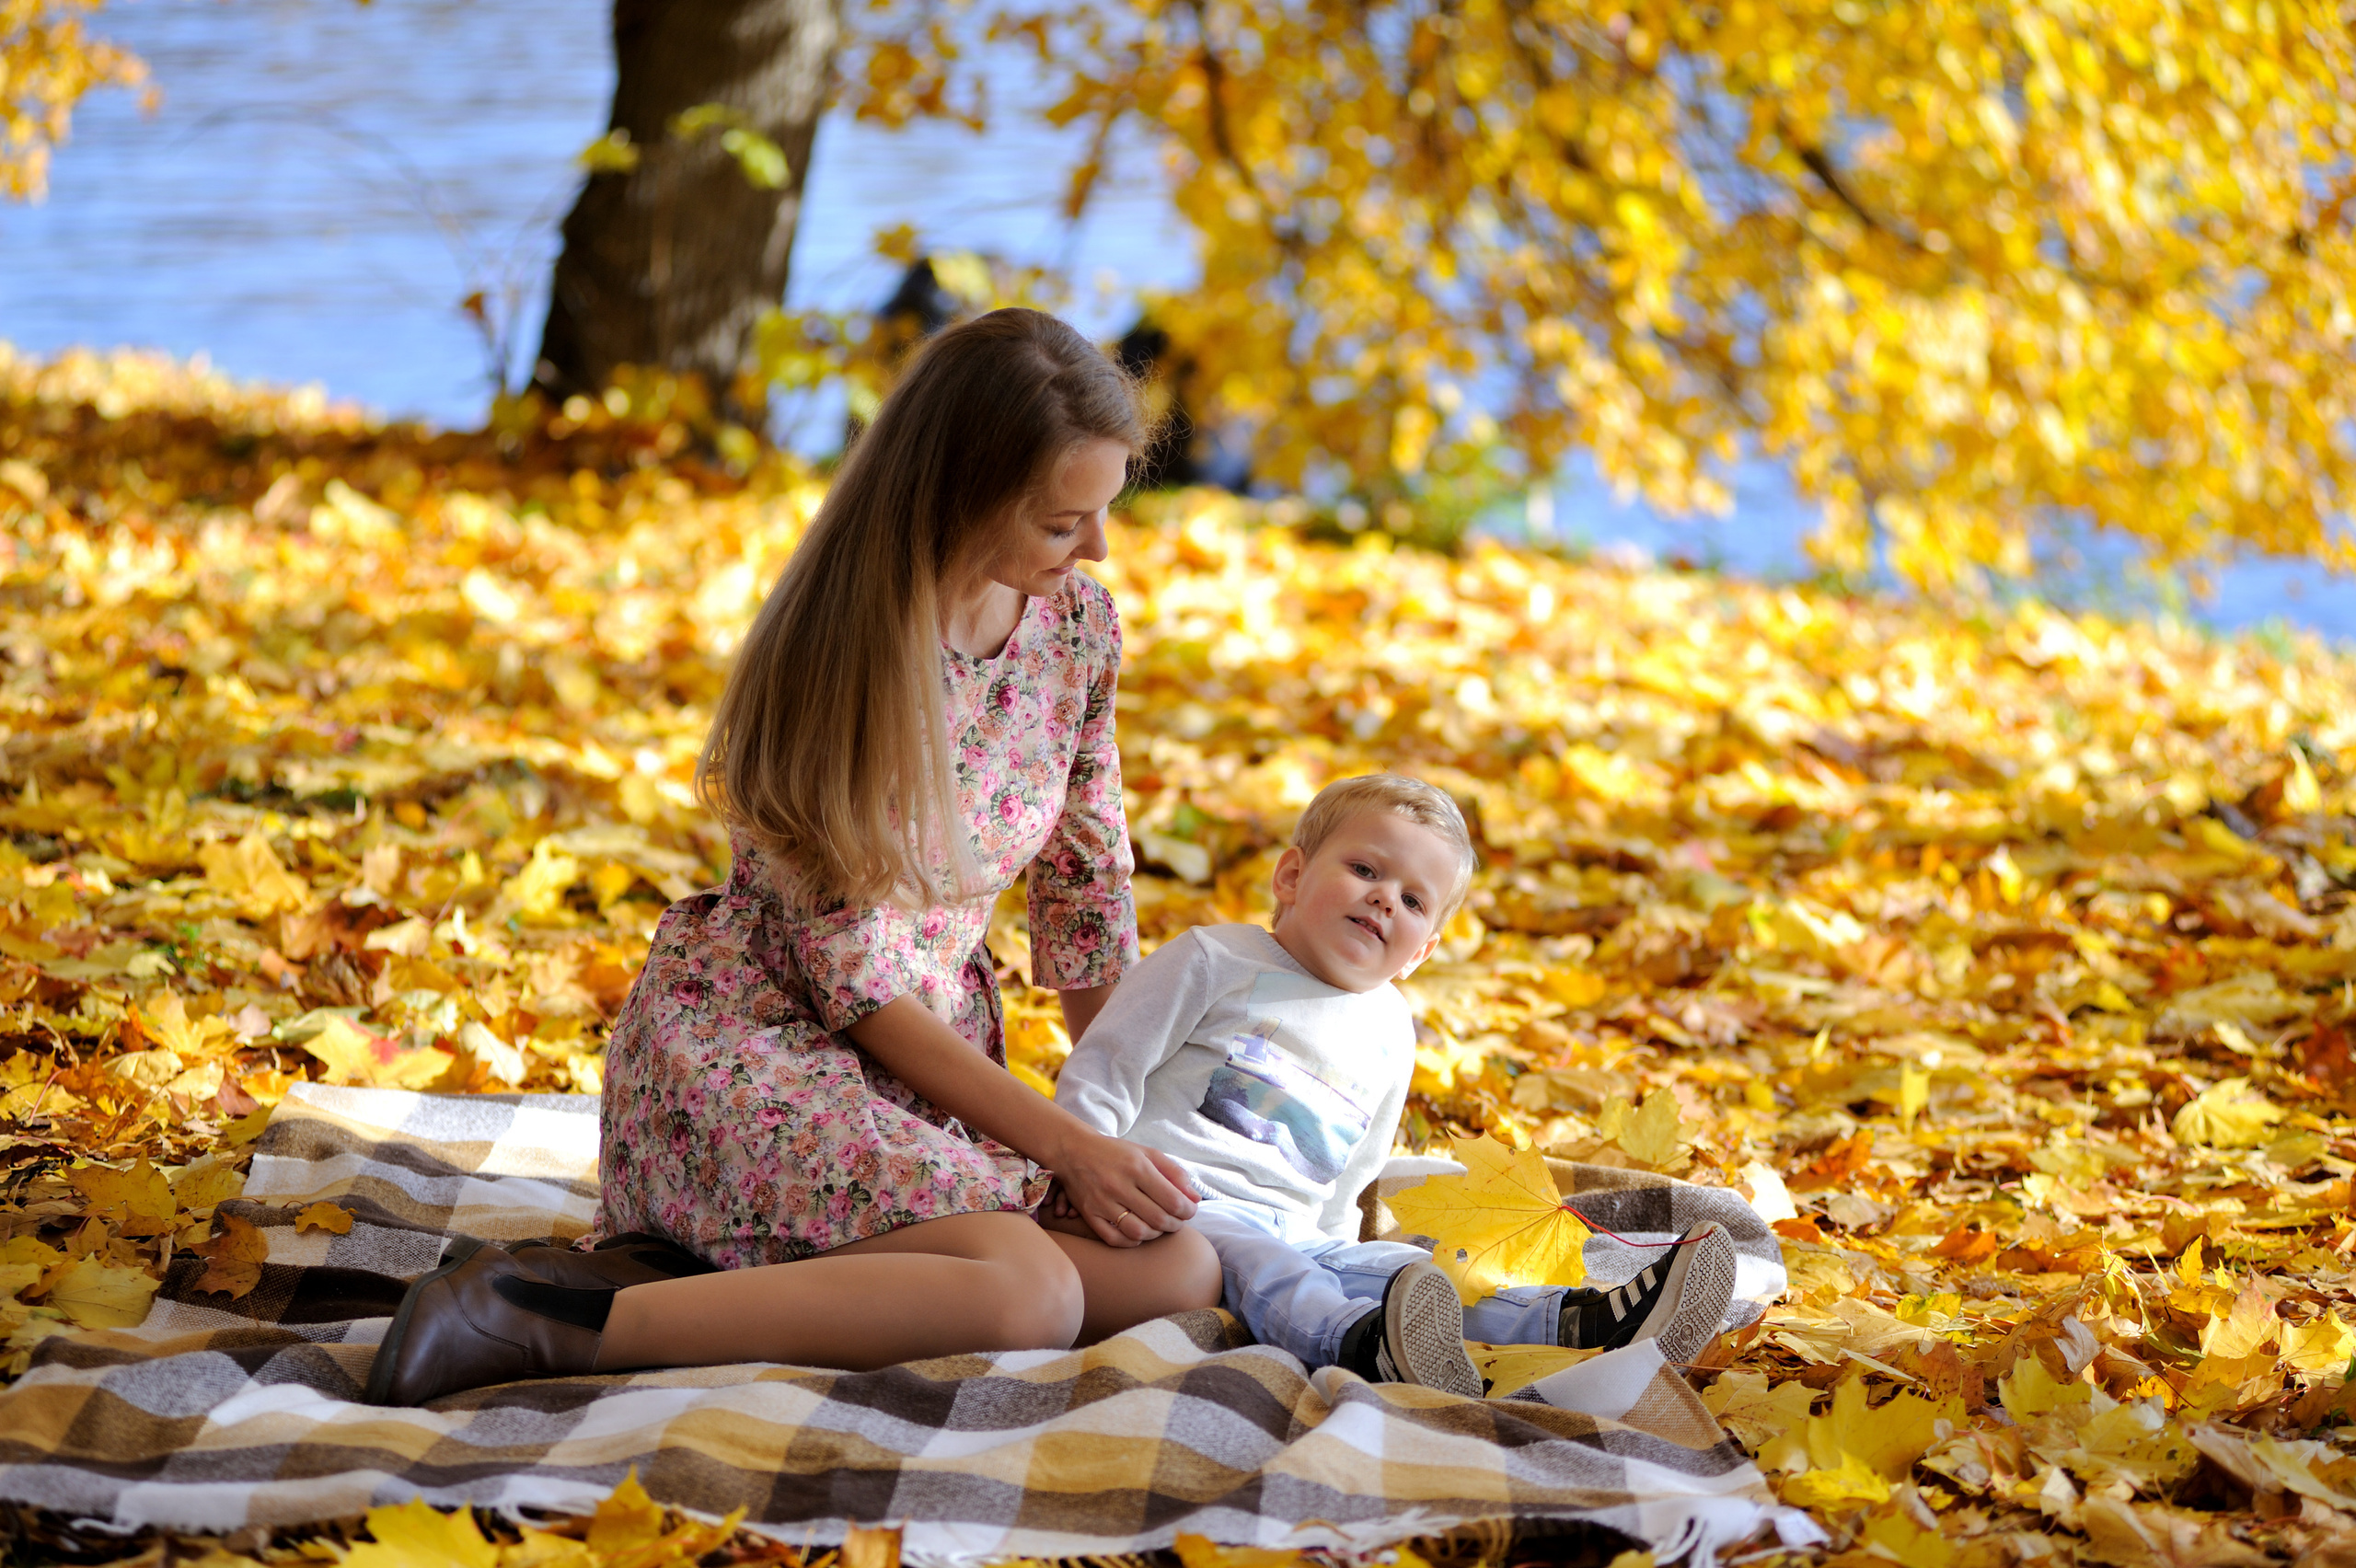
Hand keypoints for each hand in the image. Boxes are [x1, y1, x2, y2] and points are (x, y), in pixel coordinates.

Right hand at [1047, 1132, 1198, 1246]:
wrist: (1074, 1151)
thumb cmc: (1116, 1153)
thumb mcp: (1147, 1154)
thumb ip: (1174, 1173)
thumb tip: (1195, 1198)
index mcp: (1137, 1167)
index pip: (1173, 1200)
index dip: (1187, 1211)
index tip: (1189, 1211)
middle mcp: (1119, 1185)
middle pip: (1158, 1219)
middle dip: (1175, 1224)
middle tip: (1177, 1221)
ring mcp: (1102, 1202)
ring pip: (1138, 1232)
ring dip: (1155, 1234)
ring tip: (1159, 1226)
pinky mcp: (1090, 1214)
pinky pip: (1115, 1239)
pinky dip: (1132, 1241)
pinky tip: (1138, 1233)